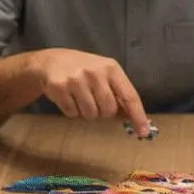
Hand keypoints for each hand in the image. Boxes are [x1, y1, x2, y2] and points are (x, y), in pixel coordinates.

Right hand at [32, 49, 149, 132]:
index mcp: (111, 68)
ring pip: (90, 114)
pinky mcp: (60, 87)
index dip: (138, 115)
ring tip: (79, 97)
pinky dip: (71, 110)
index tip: (143, 131)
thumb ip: (119, 92)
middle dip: (102, 112)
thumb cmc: (83, 69)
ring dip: (86, 112)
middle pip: (108, 110)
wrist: (50, 61)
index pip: (129, 96)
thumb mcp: (104, 74)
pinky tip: (68, 97)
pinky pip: (72, 114)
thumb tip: (134, 118)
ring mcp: (76, 79)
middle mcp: (95, 72)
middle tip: (93, 100)